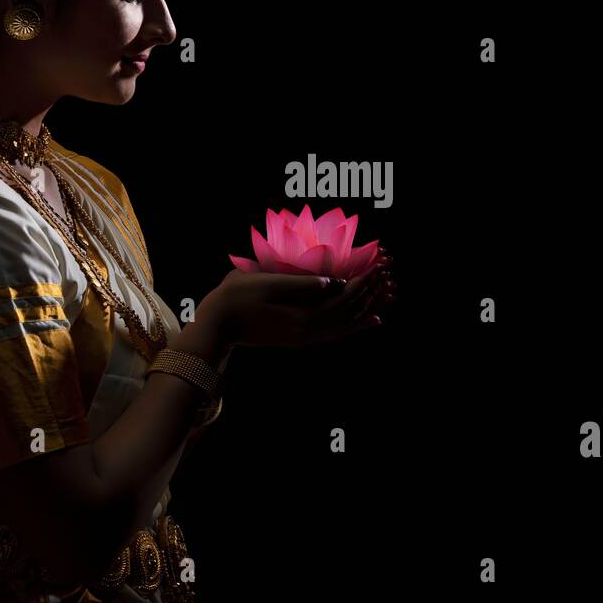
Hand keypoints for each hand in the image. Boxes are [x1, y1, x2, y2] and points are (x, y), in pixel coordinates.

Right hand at [198, 251, 393, 349]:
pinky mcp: (299, 339)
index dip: (362, 281)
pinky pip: (336, 333)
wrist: (217, 325)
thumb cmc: (238, 297)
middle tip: (385, 273)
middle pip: (349, 313)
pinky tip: (368, 320)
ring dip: (366, 309)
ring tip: (385, 296)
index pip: (343, 298)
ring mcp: (304, 339)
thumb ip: (303, 284)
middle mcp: (308, 333)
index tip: (376, 264)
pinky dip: (355, 326)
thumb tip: (335, 282)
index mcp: (303, 318)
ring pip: (346, 326)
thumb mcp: (269, 284)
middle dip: (369, 293)